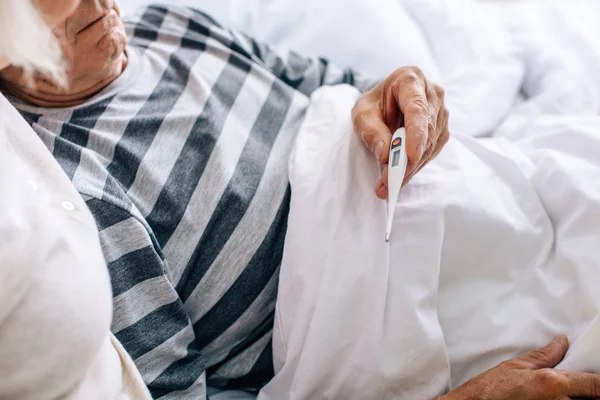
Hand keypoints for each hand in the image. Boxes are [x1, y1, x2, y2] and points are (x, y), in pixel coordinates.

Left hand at [351, 66, 448, 198]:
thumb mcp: (362, 114)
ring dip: (409, 168)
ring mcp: (441, 112)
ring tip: (386, 186)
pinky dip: (414, 168)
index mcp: (411, 80)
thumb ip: (371, 131)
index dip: (416, 133)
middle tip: (388, 181)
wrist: (383, 105)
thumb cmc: (373, 105)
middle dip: (407, 160)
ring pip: (430, 146)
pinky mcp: (441, 131)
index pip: (417, 109)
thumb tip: (386, 154)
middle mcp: (432, 94)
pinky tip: (397, 178)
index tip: (412, 155)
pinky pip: (431, 153)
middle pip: (425, 131)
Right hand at [439, 336, 599, 399]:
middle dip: (582, 393)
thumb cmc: (488, 392)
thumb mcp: (514, 367)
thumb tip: (561, 343)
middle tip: (568, 387)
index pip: (596, 385)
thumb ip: (544, 356)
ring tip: (547, 393)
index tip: (599, 383)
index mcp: (553, 384)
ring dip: (570, 398)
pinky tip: (544, 398)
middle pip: (587, 398)